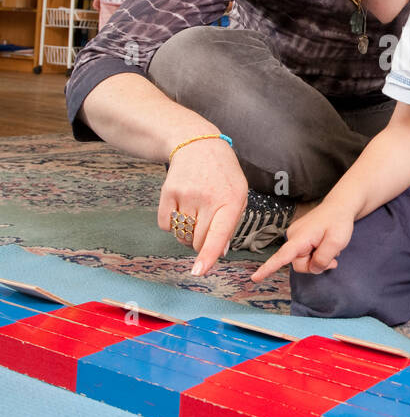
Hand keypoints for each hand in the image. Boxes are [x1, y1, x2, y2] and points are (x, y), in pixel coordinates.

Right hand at [157, 137, 248, 275]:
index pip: (218, 234)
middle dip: (200, 243)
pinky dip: (171, 225)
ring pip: (181, 235)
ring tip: (195, 214)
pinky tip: (181, 208)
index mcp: (230, 200)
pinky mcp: (167, 193)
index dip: (207, 255)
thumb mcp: (238, 194)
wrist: (198, 145)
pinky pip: (165, 226)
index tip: (198, 271)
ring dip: (186, 234)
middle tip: (205, 226)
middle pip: (197, 241)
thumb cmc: (223, 175)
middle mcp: (207, 198)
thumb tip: (219, 253)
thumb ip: (231, 224)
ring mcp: (186, 195)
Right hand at [250, 204, 354, 282]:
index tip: (255, 278)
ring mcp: (295, 237)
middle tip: (333, 259)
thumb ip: (323, 259)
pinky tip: (324, 245)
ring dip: (317, 259)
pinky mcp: (299, 238)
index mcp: (299, 238)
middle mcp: (293, 237)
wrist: (339, 206)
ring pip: (302, 260)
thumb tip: (313, 269)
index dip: (268, 268)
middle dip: (315, 264)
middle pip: (299, 264)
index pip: (282, 256)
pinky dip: (316, 254)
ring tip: (329, 248)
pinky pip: (305, 254)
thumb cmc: (338, 222)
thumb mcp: (337, 242)